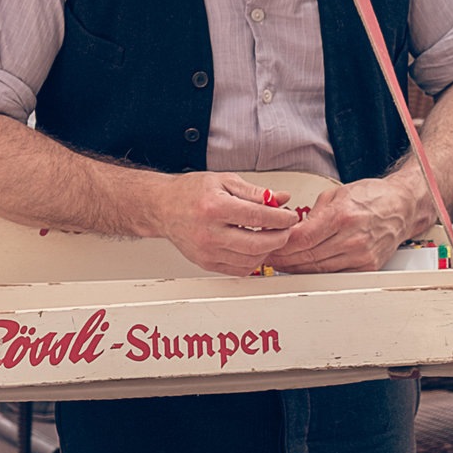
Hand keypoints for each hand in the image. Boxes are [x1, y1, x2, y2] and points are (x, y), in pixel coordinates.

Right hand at [151, 173, 298, 275]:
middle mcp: (209, 233)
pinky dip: (253, 261)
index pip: (258, 217)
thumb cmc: (190, 192)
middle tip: (285, 230)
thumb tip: (281, 199)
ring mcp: (207, 251)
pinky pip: (239, 270)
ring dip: (267, 250)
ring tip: (270, 237)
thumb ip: (255, 192)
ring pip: (250, 260)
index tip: (289, 217)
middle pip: (256, 244)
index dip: (281, 218)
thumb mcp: (224, 181)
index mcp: (215, 208)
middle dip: (279, 238)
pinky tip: (255, 248)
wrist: (163, 207)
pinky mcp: (206, 263)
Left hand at [270, 170, 434, 273]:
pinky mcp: (367, 267)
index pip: (301, 239)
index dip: (280, 245)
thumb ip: (311, 214)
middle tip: (268, 256)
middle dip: (282, 258)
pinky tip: (303, 268)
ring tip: (281, 263)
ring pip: (317, 270)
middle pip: (306, 257)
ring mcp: (361, 255)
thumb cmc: (372, 197)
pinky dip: (315, 273)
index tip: (268, 243)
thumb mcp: (336, 194)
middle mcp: (353, 238)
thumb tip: (289, 228)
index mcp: (342, 216)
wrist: (402, 206)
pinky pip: (333, 275)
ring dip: (295, 268)